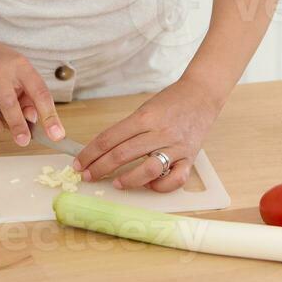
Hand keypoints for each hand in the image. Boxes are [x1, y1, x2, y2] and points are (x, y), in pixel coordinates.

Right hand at [0, 38, 64, 146]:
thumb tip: (33, 120)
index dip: (49, 116)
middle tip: (23, 140)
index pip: (39, 92)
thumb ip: (31, 98)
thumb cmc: (3, 66)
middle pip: (9, 104)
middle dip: (18, 127)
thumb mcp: (23, 74)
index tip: (57, 135)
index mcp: (21, 67)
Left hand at [72, 76, 223, 192]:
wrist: (202, 95)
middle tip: (87, 176)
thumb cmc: (171, 101)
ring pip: (147, 169)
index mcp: (145, 117)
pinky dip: (160, 186)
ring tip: (116, 183)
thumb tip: (104, 152)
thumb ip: (129, 129)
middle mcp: (160, 132)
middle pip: (123, 154)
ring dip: (128, 179)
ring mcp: (176, 147)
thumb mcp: (145, 109)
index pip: (110, 138)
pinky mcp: (190, 158)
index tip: (79, 163)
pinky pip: (174, 179)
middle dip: (100, 168)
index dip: (90, 153)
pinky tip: (149, 184)